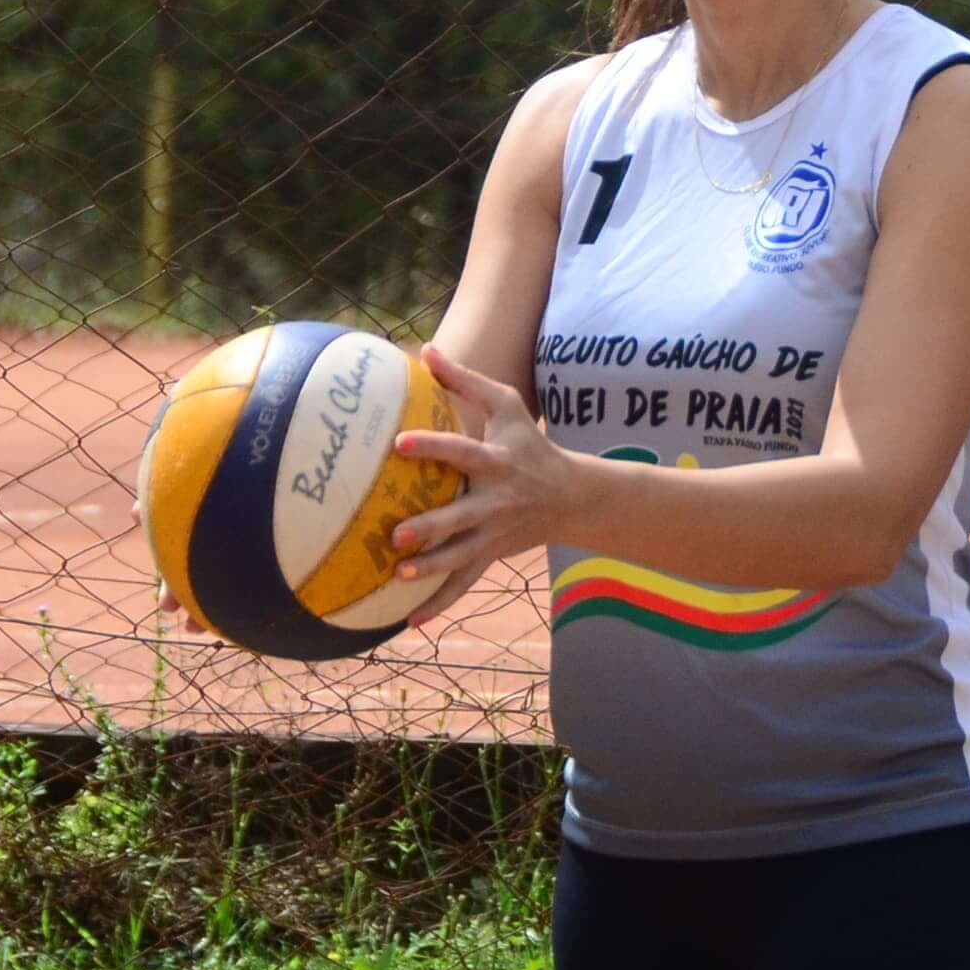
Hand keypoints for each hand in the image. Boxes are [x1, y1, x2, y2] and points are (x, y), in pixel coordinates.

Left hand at [387, 344, 586, 591]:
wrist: (573, 496)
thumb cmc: (531, 443)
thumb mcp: (507, 406)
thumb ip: (465, 380)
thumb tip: (425, 349)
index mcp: (497, 462)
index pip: (462, 452)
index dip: (432, 447)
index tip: (399, 444)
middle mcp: (496, 501)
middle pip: (461, 517)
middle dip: (431, 527)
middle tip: (396, 535)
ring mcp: (494, 533)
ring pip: (461, 556)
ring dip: (431, 569)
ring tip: (399, 576)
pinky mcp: (492, 555)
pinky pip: (464, 583)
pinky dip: (440, 602)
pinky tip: (411, 619)